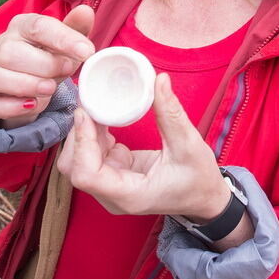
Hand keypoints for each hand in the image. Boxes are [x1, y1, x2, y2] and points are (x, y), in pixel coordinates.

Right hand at [0, 5, 94, 126]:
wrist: (36, 90)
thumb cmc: (51, 61)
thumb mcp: (67, 46)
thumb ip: (76, 29)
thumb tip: (85, 11)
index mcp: (22, 26)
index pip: (38, 26)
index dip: (63, 39)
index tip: (86, 52)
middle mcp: (1, 46)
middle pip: (9, 52)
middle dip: (44, 65)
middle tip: (67, 71)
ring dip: (24, 85)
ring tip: (49, 89)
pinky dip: (9, 106)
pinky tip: (31, 105)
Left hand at [57, 73, 230, 220]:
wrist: (204, 198)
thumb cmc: (199, 180)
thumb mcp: (189, 145)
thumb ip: (171, 113)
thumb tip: (159, 80)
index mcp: (130, 195)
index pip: (86, 176)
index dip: (81, 144)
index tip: (87, 114)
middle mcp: (113, 194)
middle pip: (73, 168)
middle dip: (77, 134)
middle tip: (89, 103)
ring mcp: (111, 185)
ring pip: (77, 160)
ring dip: (82, 132)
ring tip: (95, 105)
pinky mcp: (114, 171)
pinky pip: (92, 153)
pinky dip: (92, 132)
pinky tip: (103, 114)